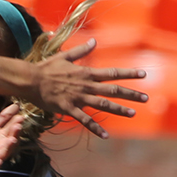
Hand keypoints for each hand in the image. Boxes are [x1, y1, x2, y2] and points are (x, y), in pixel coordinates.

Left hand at [0, 105, 22, 176]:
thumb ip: (2, 118)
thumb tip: (16, 104)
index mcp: (2, 137)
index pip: (11, 128)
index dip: (15, 123)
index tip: (20, 116)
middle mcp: (2, 147)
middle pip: (10, 139)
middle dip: (14, 133)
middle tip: (18, 125)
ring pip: (4, 152)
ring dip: (8, 147)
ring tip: (11, 140)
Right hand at [28, 39, 148, 138]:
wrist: (30, 80)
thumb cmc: (45, 68)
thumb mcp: (64, 56)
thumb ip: (81, 50)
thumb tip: (94, 41)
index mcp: (86, 73)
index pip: (112, 73)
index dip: (129, 74)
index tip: (143, 75)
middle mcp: (86, 85)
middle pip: (113, 90)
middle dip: (131, 94)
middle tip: (146, 98)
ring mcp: (78, 98)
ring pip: (103, 105)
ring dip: (119, 109)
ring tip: (133, 113)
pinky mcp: (68, 109)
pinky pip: (84, 120)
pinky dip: (95, 128)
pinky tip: (105, 135)